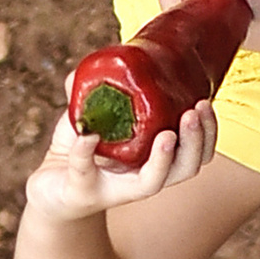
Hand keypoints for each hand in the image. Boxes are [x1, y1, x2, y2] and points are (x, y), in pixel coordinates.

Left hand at [21, 97, 217, 223]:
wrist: (51, 186)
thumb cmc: (80, 149)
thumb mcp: (91, 115)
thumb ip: (94, 91)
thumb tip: (97, 65)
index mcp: (155, 158)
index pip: (197, 151)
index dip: (208, 131)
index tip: (204, 103)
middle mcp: (144, 178)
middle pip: (187, 167)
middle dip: (198, 141)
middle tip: (194, 113)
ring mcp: (116, 189)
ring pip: (154, 182)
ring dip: (166, 158)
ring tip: (168, 134)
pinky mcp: (84, 193)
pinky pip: (87, 172)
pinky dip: (85, 151)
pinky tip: (87, 134)